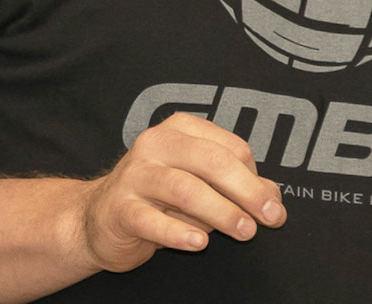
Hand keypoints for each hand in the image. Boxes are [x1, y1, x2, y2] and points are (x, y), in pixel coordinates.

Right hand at [77, 112, 286, 271]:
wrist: (97, 218)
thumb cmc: (157, 197)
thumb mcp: (198, 184)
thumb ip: (235, 186)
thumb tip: (274, 197)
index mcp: (180, 129)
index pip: (228, 146)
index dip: (255, 175)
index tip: (270, 203)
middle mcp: (156, 144)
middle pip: (211, 161)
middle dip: (246, 190)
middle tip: (269, 217)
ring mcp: (135, 174)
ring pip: (185, 188)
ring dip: (221, 211)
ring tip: (244, 231)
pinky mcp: (120, 207)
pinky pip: (151, 220)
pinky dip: (178, 232)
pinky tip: (199, 243)